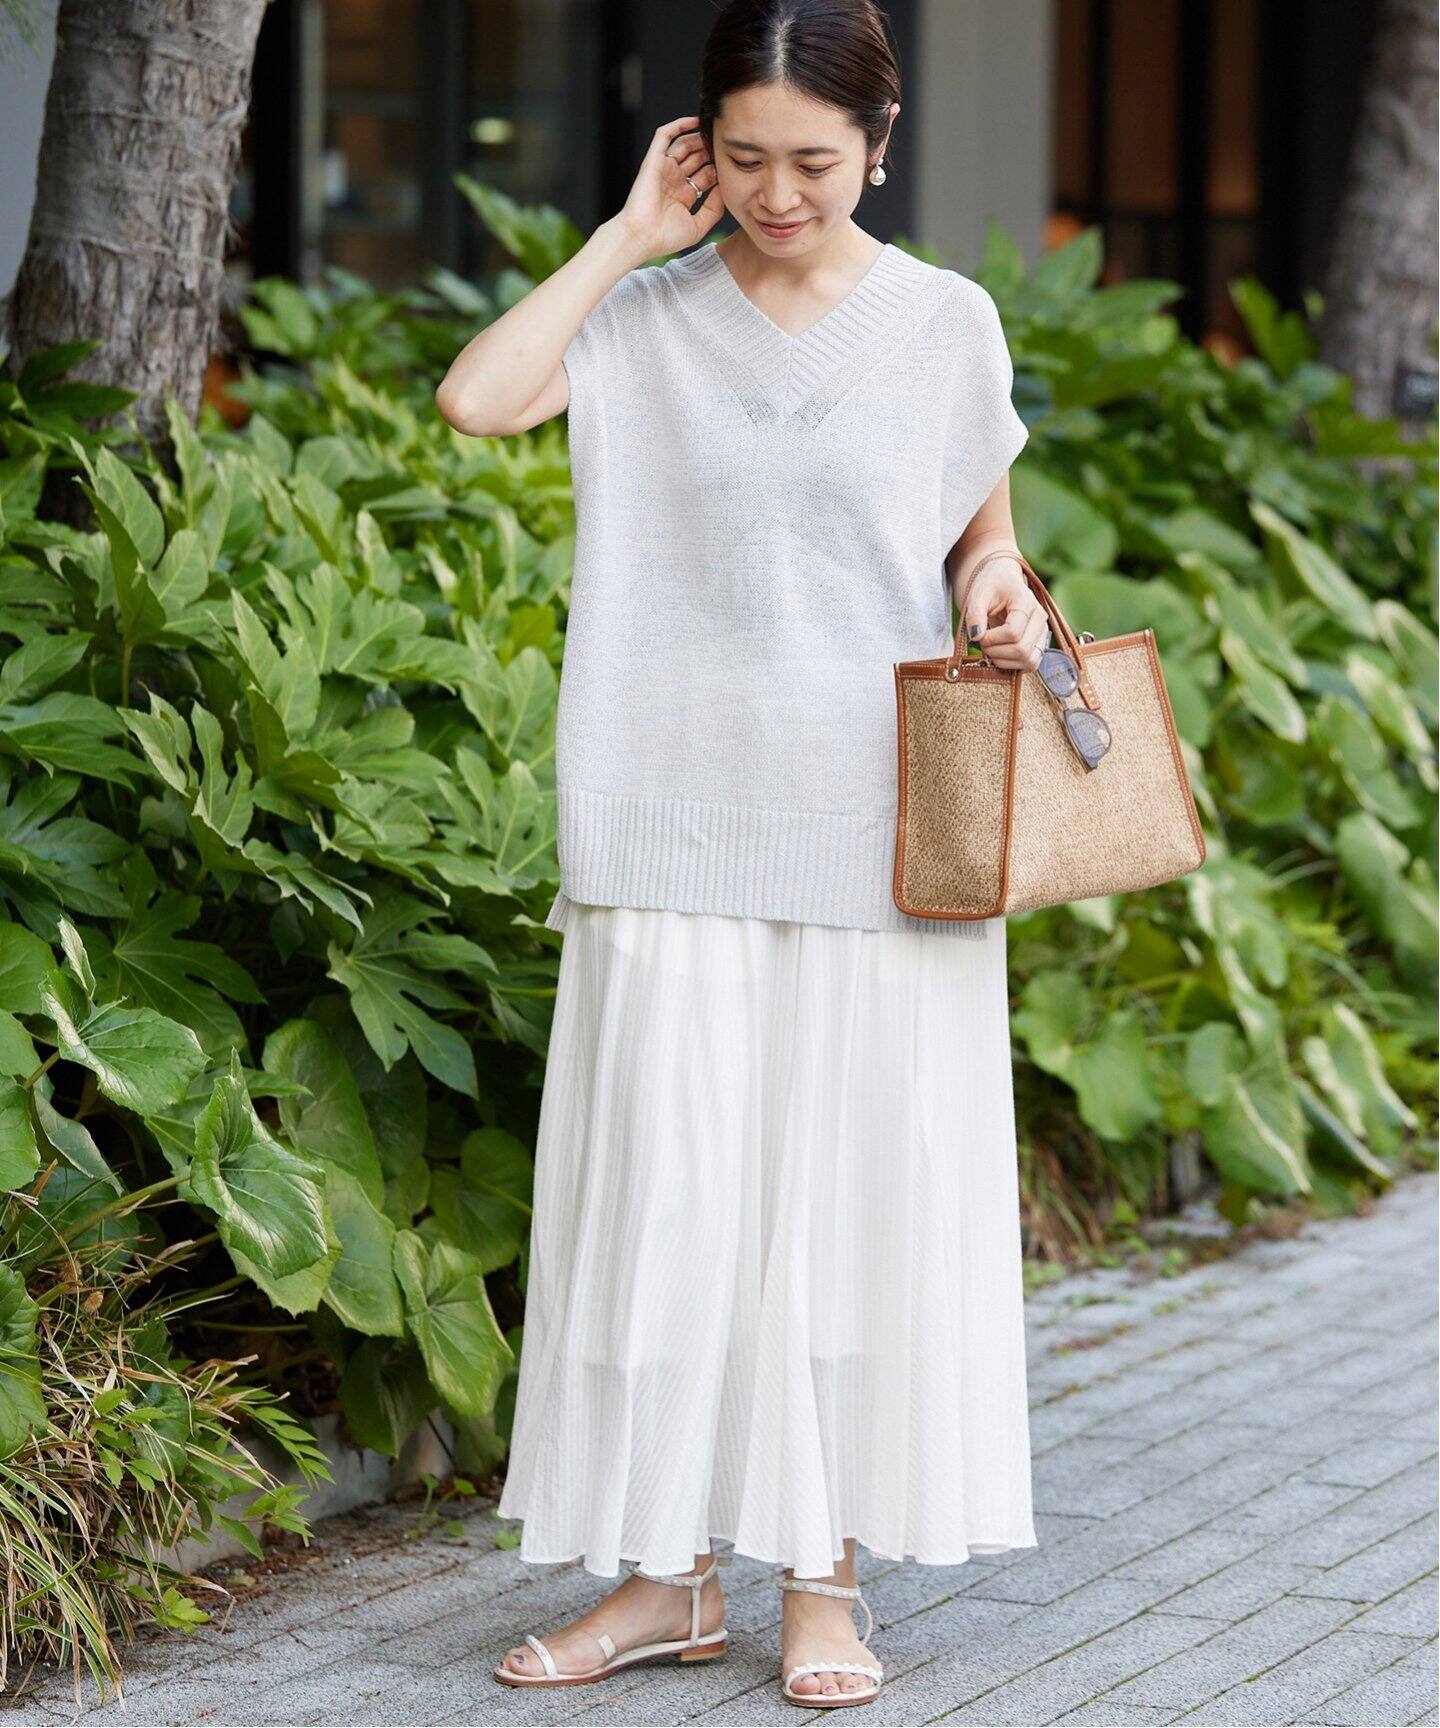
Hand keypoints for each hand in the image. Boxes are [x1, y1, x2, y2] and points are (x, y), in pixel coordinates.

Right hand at [615, 116, 724, 260]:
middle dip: (712, 152)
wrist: (642, 236)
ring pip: (685, 145)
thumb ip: (714, 208)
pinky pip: (666, 135)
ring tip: (715, 133)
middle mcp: (674, 180)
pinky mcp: (654, 159)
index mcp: (684, 196)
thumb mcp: (698, 226)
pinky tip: (696, 120)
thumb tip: (725, 187)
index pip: (706, 176)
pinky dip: (680, 125)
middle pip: (697, 158)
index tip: (735, 166)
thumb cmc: (666, 237)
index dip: (720, 170)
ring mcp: (664, 169)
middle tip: (727, 145)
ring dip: (700, 138)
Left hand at [963, 556, 1048, 673]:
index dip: (991, 639)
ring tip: (990, 648)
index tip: (978, 635)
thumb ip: (975, 614)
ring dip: (1003, 661)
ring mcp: (1043, 633)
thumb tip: (976, 637)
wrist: (1003, 584)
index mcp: (1026, 602)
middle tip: (982, 643)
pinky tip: (999, 653)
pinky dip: (1012, 665)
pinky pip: (1030, 665)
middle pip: (1021, 650)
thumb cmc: (991, 588)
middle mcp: (1040, 618)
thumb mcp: (978, 596)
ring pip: (1028, 661)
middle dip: (996, 652)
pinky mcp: (1040, 645)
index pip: (1013, 632)